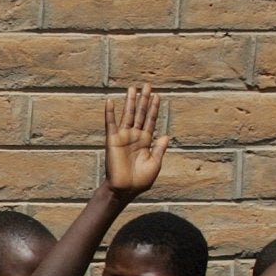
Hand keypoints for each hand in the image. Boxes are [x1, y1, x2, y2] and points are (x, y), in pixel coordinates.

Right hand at [102, 85, 167, 199]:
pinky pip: (111, 124)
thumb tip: (166, 136)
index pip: (151, 121)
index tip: (158, 96)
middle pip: (141, 114)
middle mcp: (135, 136)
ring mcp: (123, 137)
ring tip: (133, 88)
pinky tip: (110, 102)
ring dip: (130, 102)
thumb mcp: (155, 164)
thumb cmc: (140, 180)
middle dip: (144, 100)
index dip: (154, 108)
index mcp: (146, 141)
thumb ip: (160, 149)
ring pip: (128, 115)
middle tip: (147, 85)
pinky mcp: (112, 140)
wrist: (125, 190)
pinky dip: (110, 113)